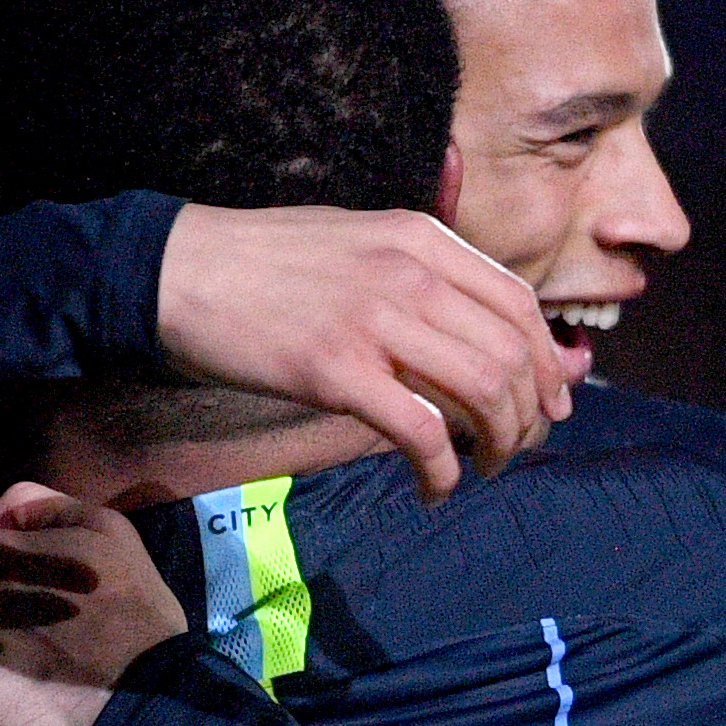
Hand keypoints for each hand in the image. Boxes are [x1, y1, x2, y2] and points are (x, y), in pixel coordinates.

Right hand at [152, 204, 570, 501]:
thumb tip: (473, 328)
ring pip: (483, 392)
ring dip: (498, 445)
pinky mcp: (336, 370)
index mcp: (420, 238)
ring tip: (482, 470)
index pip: (518, 304)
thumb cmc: (262, 263)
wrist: (176, 269)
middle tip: (515, 450)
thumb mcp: (357, 241)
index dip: (548, 363)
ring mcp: (375, 320)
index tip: (550, 404)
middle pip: (512, 355)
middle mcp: (410, 273)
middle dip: (529, 416)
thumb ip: (419, 275)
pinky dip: (444, 469)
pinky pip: (422, 431)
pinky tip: (434, 487)